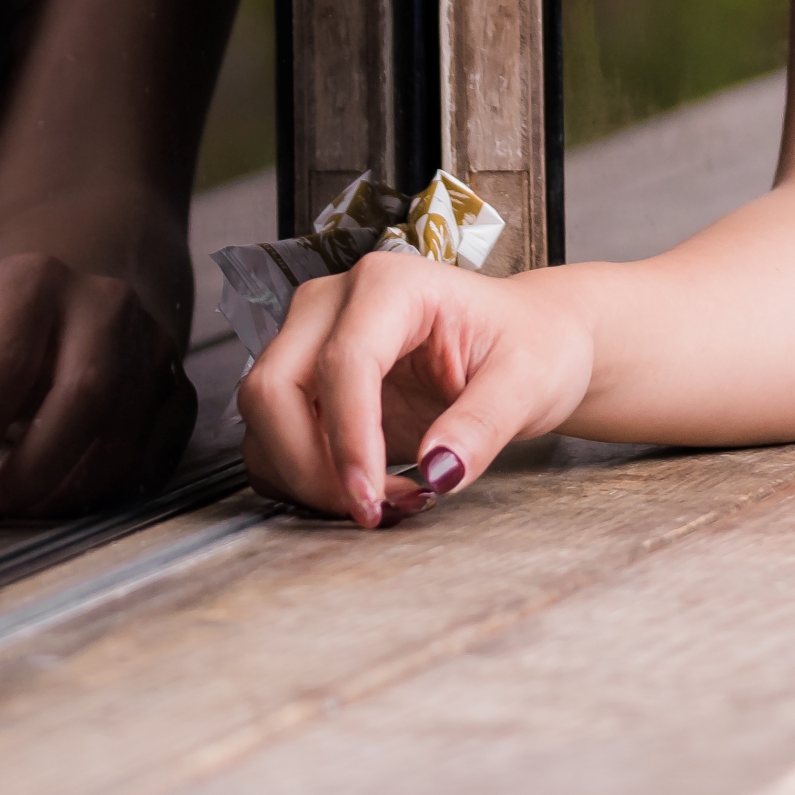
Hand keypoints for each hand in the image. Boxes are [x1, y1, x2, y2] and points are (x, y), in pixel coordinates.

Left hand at [0, 253, 194, 523]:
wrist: (60, 311)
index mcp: (30, 283)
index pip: (5, 367)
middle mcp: (103, 303)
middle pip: (84, 395)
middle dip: (32, 469)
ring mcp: (151, 340)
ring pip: (124, 432)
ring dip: (66, 487)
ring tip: (19, 504)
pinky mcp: (177, 380)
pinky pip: (159, 449)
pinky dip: (111, 488)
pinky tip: (67, 496)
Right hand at [238, 247, 595, 527]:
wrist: (530, 343)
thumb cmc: (532, 345)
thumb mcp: (529, 381)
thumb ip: (484, 425)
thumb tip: (438, 470)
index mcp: (393, 285)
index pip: (342, 363)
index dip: (347, 439)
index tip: (371, 498)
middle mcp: (336, 304)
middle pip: (273, 389)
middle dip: (312, 466)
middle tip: (374, 509)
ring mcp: (310, 340)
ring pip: (262, 421)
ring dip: (306, 478)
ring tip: (383, 500)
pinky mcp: (303, 382)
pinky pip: (271, 441)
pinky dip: (303, 479)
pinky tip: (362, 488)